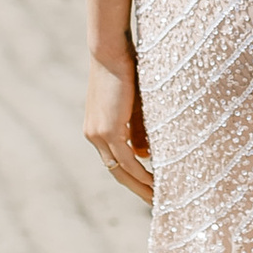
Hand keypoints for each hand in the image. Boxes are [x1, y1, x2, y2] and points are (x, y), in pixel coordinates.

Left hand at [84, 52, 155, 201]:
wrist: (110, 51)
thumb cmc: (126, 69)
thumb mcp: (133, 105)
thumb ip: (137, 130)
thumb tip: (145, 154)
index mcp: (97, 129)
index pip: (115, 160)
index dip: (132, 176)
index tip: (149, 187)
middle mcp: (94, 135)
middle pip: (116, 172)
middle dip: (136, 188)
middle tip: (154, 202)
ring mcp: (98, 134)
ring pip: (121, 170)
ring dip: (140, 185)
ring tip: (158, 198)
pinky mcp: (108, 131)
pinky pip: (127, 160)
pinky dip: (141, 173)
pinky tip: (156, 182)